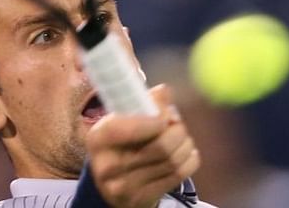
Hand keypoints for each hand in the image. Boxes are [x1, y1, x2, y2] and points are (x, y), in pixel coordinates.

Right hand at [86, 84, 200, 207]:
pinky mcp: (142, 200)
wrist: (112, 184)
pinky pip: (179, 175)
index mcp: (98, 139)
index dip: (153, 120)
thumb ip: (141, 102)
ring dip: (185, 143)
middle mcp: (108, 166)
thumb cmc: (122, 141)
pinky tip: (185, 152)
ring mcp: (125, 187)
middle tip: (176, 123)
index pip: (125, 128)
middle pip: (160, 146)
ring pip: (172, 160)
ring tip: (181, 136)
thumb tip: (164, 91)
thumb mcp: (122, 120)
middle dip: (177, 130)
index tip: (165, 114)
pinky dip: (190, 159)